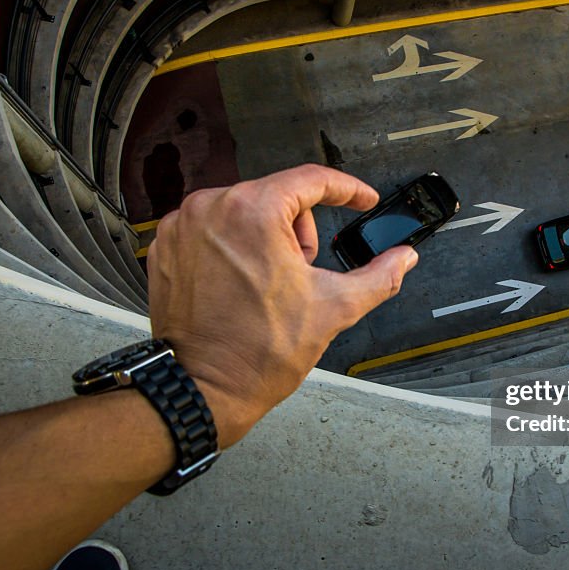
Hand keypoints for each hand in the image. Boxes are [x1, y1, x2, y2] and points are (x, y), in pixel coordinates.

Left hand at [147, 164, 418, 446]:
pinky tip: (240, 285)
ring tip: (268, 285)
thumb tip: (403, 259)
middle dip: (300, 231)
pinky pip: (212, 230)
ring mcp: (182, 227)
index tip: (361, 199)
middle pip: (276, 196)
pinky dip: (232, 248)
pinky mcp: (166, 248)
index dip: (346, 189)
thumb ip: (378, 276)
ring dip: (266, 238)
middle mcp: (210, 208)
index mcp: (252, 211)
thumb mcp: (333, 309)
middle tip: (302, 274)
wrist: (202, 390)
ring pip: (243, 211)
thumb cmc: (256, 353)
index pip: (311, 179)